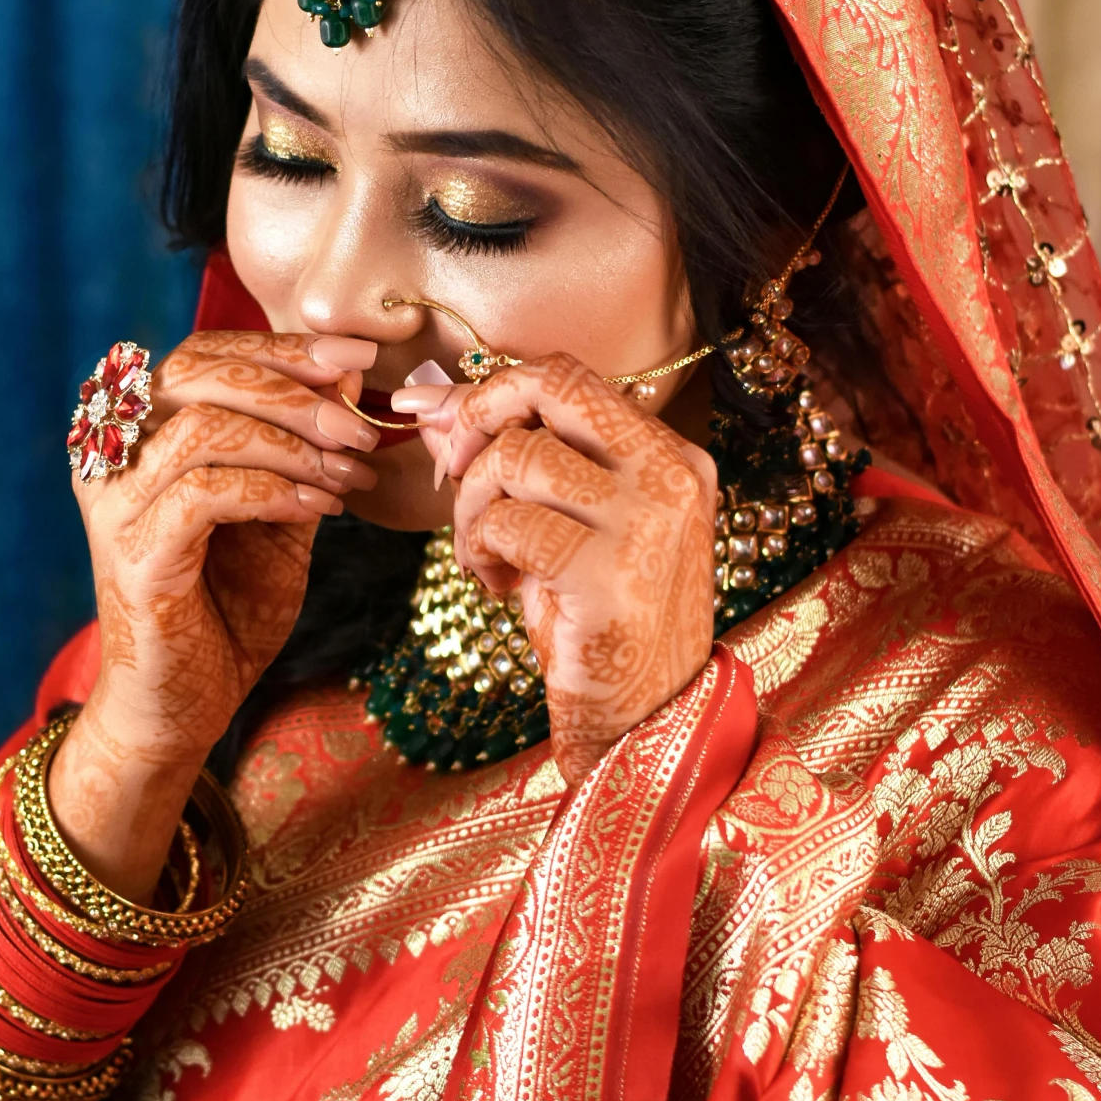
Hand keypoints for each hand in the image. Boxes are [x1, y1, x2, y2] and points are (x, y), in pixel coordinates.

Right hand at [50, 329, 377, 882]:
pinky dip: (274, 490)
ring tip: (349, 472)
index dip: (281, 346)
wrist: (184, 707)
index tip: (358, 357)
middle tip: (360, 421)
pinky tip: (321, 508)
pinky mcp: (135, 557)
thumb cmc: (228, 609)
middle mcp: (110, 460)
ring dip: (293, 442)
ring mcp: (115, 507)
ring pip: (204, 430)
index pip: (202, 355)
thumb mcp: (277, 514)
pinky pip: (207, 493)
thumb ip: (300, 451)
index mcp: (137, 435)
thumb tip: (349, 379)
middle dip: (292, 385)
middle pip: (195, 374)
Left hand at [416, 355, 716, 786]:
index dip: (493, 388)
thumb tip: (428, 403)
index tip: (440, 420)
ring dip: (472, 507)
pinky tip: (499, 586)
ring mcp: (646, 520)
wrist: (646, 722)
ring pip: (516, 457)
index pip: (571, 379)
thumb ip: (509, 459)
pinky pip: (508, 523)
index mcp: (672, 457)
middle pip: (550, 387)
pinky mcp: (608, 571)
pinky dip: (481, 551)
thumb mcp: (560, 527)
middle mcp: (671, 475)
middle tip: (454, 473)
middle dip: (478, 416)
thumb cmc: (598, 622)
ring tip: (485, 556)